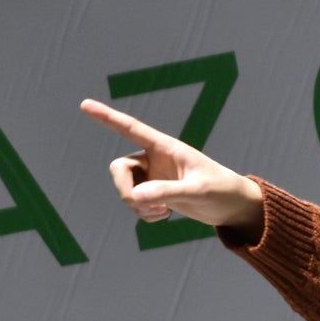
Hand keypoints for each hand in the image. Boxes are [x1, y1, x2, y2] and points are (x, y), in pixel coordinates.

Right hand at [79, 98, 265, 240]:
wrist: (234, 206)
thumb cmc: (222, 191)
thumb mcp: (197, 192)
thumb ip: (167, 192)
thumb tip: (135, 197)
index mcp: (166, 147)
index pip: (132, 129)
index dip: (107, 117)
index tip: (85, 104)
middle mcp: (155, 159)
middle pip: (119, 170)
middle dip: (124, 190)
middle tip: (144, 206)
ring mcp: (154, 177)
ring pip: (125, 189)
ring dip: (136, 206)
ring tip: (163, 213)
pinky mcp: (156, 193)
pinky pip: (135, 203)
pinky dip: (143, 213)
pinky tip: (164, 215)